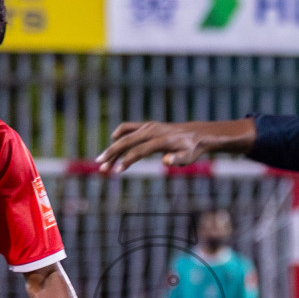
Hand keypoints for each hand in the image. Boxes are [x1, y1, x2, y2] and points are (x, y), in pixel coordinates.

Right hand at [94, 119, 256, 174]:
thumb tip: (165, 161)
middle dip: (112, 154)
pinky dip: (119, 134)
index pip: (139, 151)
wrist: (198, 134)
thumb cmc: (192, 149)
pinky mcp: (148, 125)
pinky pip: (129, 127)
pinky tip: (113, 141)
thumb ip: (177, 159)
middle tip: (100, 166)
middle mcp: (152, 130)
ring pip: (125, 135)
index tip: (116, 171)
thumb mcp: (189, 158)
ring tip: (102, 160)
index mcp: (161, 140)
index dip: (126, 161)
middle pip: (127, 141)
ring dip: (113, 147)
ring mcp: (149, 126)